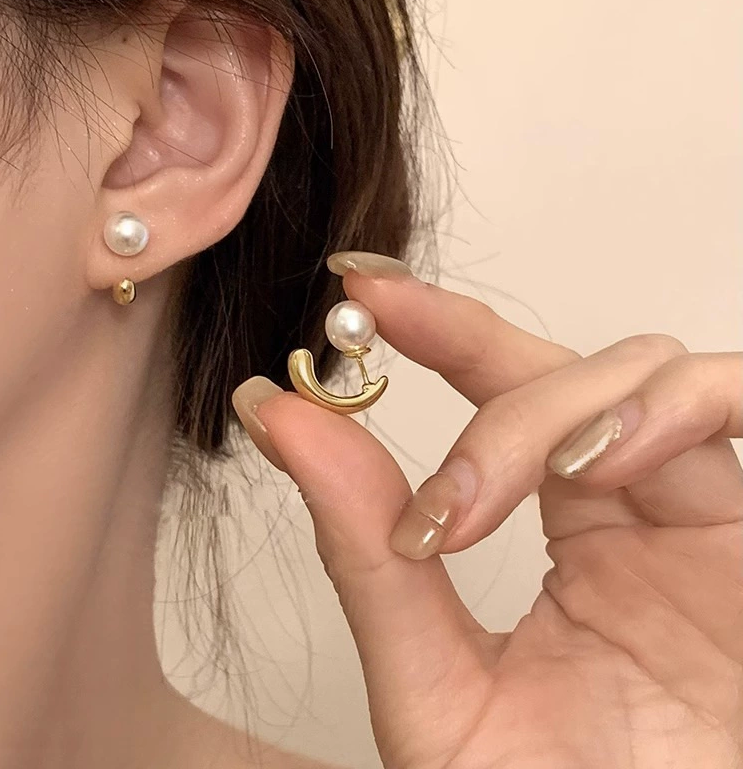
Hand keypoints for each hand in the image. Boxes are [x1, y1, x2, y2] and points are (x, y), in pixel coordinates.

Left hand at [238, 254, 742, 768]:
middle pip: (559, 367)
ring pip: (639, 372)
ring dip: (551, 403)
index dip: (434, 326)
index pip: (499, 394)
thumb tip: (280, 423)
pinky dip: (665, 410)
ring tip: (476, 495)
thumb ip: (365, 559)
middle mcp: (631, 507)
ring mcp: (696, 511)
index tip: (357, 291)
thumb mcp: (434, 686)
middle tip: (376, 330)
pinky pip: (737, 403)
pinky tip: (597, 467)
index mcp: (566, 537)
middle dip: (465, 343)